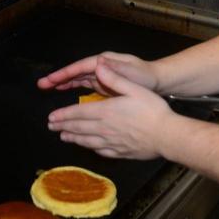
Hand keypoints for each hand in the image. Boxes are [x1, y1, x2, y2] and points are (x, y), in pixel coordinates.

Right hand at [37, 52, 158, 94]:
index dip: (64, 73)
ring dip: (63, 83)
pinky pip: (85, 86)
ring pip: (78, 79)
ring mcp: (102, 75)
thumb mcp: (132, 73)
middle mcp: (101, 66)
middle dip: (59, 78)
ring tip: (47, 89)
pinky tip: (65, 96)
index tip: (50, 80)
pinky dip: (74, 90)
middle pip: (76, 72)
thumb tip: (98, 62)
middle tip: (41, 85)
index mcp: (106, 62)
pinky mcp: (105, 84)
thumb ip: (115, 69)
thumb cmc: (147, 77)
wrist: (159, 82)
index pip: (80, 67)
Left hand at [46, 60, 176, 159]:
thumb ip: (114, 78)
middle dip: (63, 127)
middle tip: (51, 127)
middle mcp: (104, 128)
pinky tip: (88, 147)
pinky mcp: (120, 152)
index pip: (78, 113)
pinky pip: (100, 151)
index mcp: (106, 111)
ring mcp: (111, 142)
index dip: (63, 115)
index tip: (52, 117)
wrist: (167, 135)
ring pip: (86, 141)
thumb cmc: (153, 110)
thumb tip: (98, 65)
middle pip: (79, 128)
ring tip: (63, 137)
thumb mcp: (135, 88)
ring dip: (73, 138)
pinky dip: (90, 148)